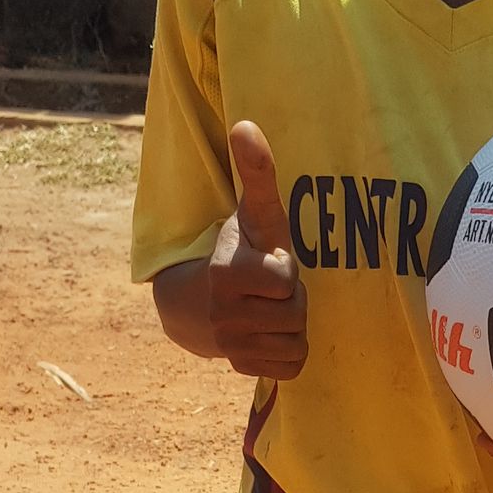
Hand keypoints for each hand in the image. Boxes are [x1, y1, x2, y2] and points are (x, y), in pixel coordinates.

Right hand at [208, 121, 306, 379]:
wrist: (197, 304)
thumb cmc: (239, 251)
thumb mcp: (253, 214)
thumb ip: (256, 173)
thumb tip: (246, 124)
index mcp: (226, 274)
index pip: (284, 281)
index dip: (284, 271)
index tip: (267, 263)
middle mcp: (223, 315)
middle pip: (294, 314)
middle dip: (291, 300)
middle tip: (270, 289)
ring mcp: (231, 346)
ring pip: (295, 341)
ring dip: (291, 325)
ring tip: (270, 308)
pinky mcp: (242, 368)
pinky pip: (291, 366)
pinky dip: (288, 351)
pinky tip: (270, 333)